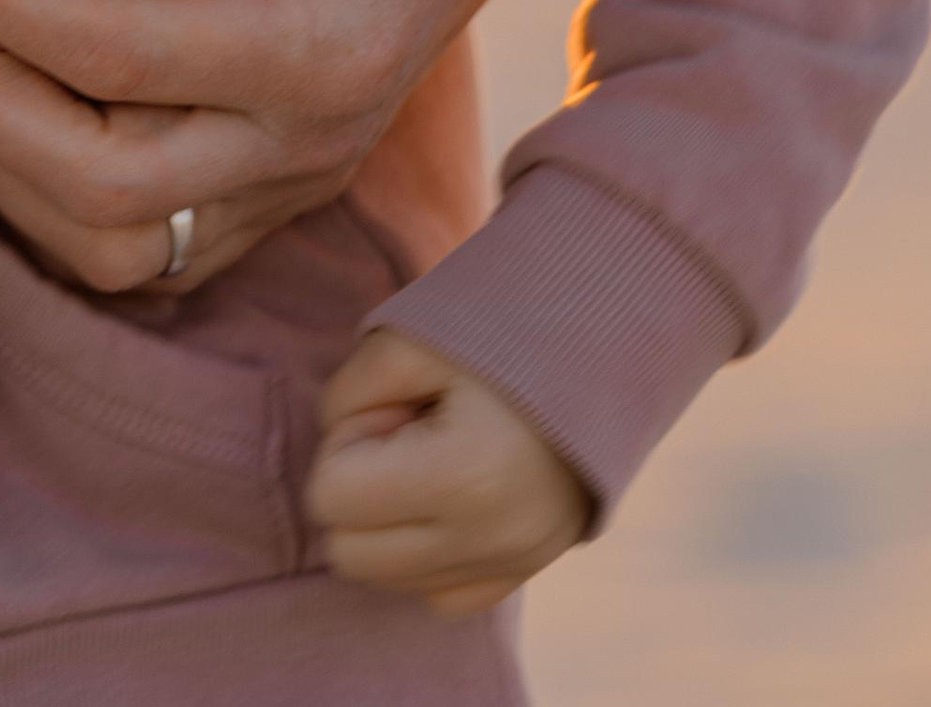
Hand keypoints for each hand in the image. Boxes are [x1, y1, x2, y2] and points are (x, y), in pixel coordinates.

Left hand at [0, 0, 616, 293]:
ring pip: (113, 246)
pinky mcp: (273, 179)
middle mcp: (316, 140)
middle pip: (101, 186)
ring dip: (7, 158)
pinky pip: (143, 245)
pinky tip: (17, 83)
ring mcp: (298, 176)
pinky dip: (52, 193)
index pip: (115, 58)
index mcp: (329, 43)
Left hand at [309, 327, 587, 612]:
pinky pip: (438, 596)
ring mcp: (512, 566)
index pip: (330, 499)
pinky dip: (426, 553)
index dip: (344, 443)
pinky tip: (450, 494)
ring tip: (433, 457)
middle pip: (350, 554)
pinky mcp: (523, 574)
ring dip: (390, 522)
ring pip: (389, 580)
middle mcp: (488, 541)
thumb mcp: (412, 338)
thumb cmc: (501, 335)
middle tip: (405, 434)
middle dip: (358, 490)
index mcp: (460, 479)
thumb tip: (331, 443)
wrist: (600, 352)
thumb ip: (348, 391)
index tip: (390, 408)